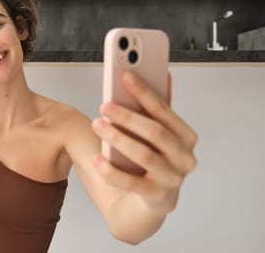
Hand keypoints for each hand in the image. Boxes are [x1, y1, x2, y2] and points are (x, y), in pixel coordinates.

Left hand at [91, 71, 196, 213]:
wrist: (141, 208)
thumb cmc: (145, 165)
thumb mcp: (150, 137)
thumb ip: (153, 110)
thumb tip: (160, 75)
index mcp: (185, 137)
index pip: (164, 110)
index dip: (143, 92)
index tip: (124, 75)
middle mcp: (184, 158)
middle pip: (155, 132)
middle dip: (128, 116)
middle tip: (104, 105)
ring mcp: (173, 179)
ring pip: (144, 154)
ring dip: (117, 137)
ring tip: (97, 124)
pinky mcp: (157, 198)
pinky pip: (132, 183)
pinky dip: (111, 171)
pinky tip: (96, 159)